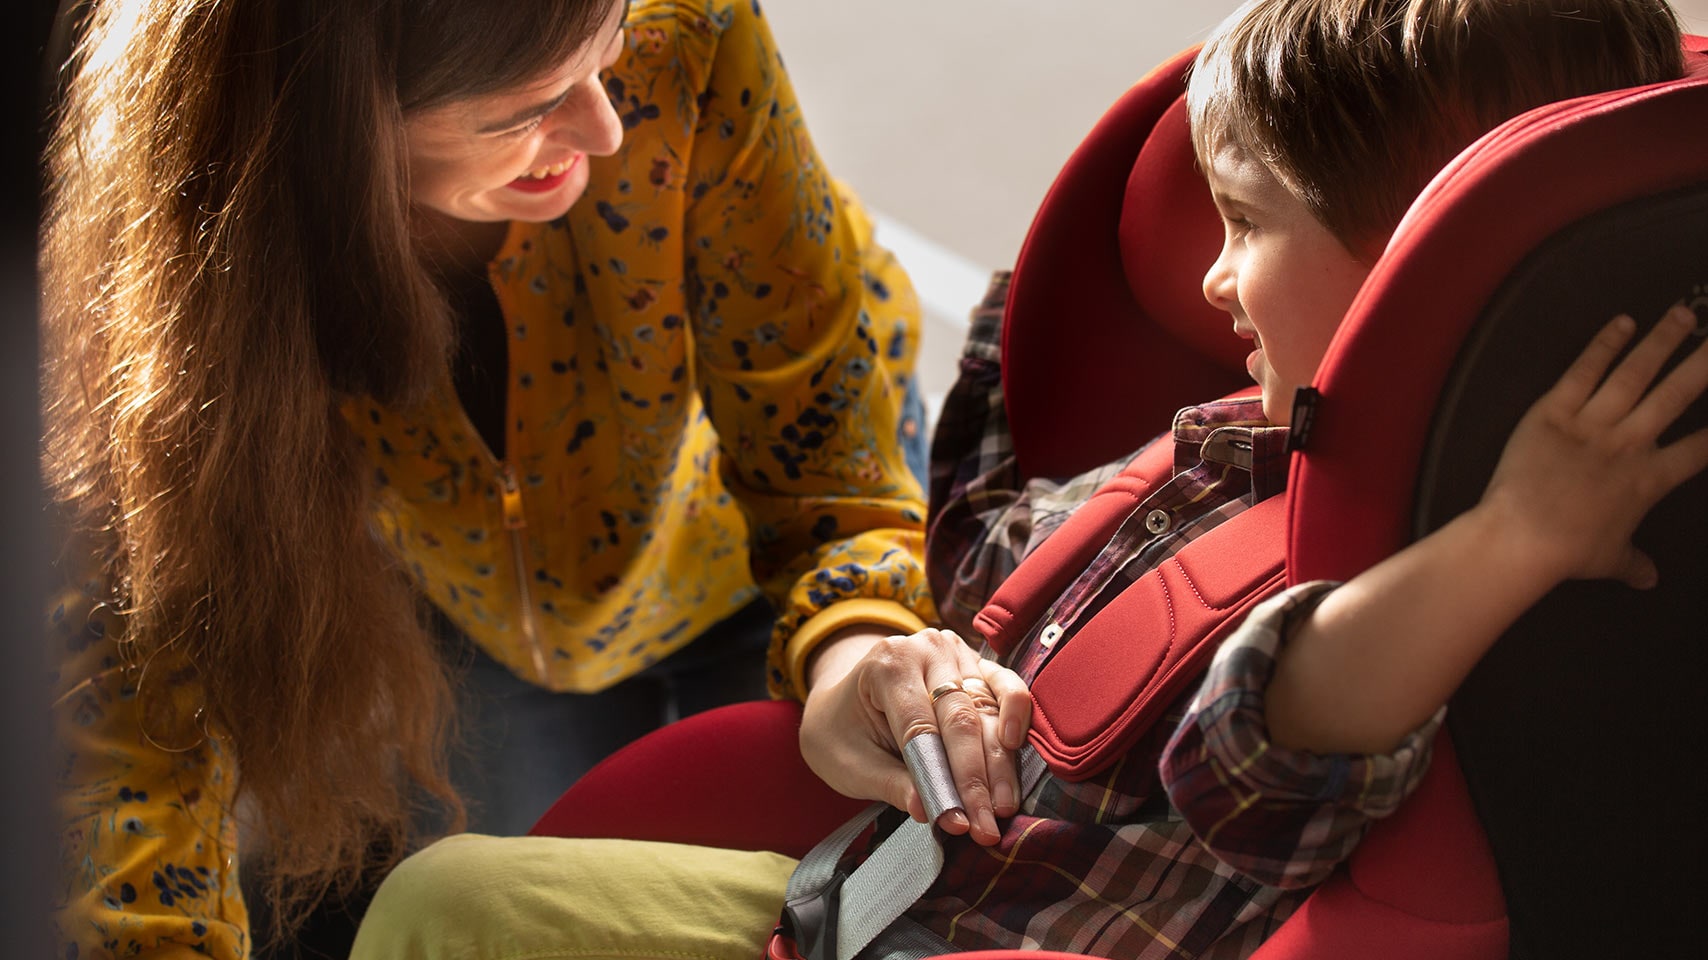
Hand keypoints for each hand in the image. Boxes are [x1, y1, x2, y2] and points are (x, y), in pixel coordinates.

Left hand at [799, 627, 1031, 845]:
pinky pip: (1006, 685)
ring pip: (988, 709)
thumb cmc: (841, 732)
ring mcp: (955, 653)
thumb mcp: (850, 763)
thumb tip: (927, 810)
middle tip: (985, 827)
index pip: (921, 728)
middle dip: (975, 779)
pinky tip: (1014, 747)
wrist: (842, 699)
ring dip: (1000, 762)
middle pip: (960, 718)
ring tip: (1003, 808)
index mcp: (886, 665)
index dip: (941, 778)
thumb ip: (890, 784)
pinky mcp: (977, 664)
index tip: (955, 822)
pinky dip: (1017, 713)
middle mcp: (926, 649)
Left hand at [1479, 304, 1707, 588]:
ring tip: (1683, 315)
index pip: (1699, 450)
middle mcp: (1628, 444)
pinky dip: (1603, 345)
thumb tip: (1648, 578)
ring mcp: (1592, 423)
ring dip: (1661, 341)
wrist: (1523, 536)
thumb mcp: (1608, 560)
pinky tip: (1623, 322)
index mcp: (1649, 480)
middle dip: (1703, 364)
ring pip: (1634, 374)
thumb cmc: (1568, 552)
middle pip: (1675, 396)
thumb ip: (1633, 563)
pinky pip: (1582, 371)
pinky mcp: (1554, 411)